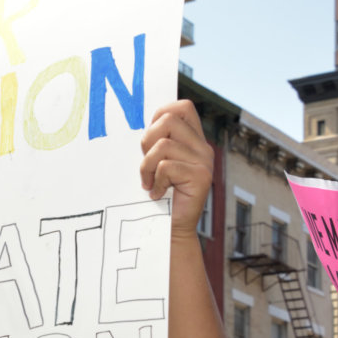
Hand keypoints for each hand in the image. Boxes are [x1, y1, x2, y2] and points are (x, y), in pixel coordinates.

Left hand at [138, 100, 213, 239]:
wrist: (170, 230)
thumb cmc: (158, 195)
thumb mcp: (155, 164)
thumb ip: (155, 143)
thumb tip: (133, 122)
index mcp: (193, 140)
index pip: (183, 107)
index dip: (161, 113)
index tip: (149, 139)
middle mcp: (202, 147)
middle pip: (168, 119)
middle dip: (147, 140)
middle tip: (146, 165)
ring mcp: (204, 161)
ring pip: (162, 144)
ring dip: (147, 166)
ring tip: (150, 183)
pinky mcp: (201, 177)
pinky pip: (166, 166)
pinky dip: (155, 181)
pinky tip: (157, 194)